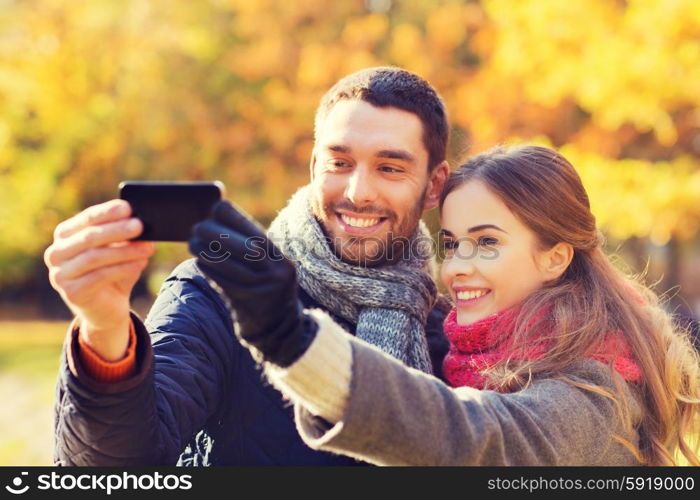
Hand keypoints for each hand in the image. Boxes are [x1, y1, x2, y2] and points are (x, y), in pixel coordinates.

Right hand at [44, 199, 154, 360]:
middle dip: (117, 230)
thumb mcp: (120, 250)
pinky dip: (123, 268)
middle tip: (140, 225)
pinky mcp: (71, 292)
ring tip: (148, 248)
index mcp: (66, 235)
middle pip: (89, 237)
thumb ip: (125, 236)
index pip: (87, 218)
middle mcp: (56, 253)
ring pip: (94, 257)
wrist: (108, 308)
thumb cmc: (114, 271)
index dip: (107, 212)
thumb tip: (142, 223)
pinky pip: (99, 277)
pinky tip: (140, 263)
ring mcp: (60, 274)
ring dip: (124, 251)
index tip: (128, 207)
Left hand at [189, 200, 315, 366]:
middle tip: (197, 227)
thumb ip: (248, 246)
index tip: (215, 208)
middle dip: (218, 233)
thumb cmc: (264, 288)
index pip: (255, 230)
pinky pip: (224, 282)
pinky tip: (199, 261)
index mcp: (281, 258)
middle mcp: (277, 272)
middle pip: (246, 245)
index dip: (234, 217)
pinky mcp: (249, 303)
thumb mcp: (268, 266)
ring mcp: (264, 289)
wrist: (277, 328)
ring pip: (232, 265)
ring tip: (193, 243)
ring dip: (207, 251)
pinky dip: (210, 269)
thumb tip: (214, 218)